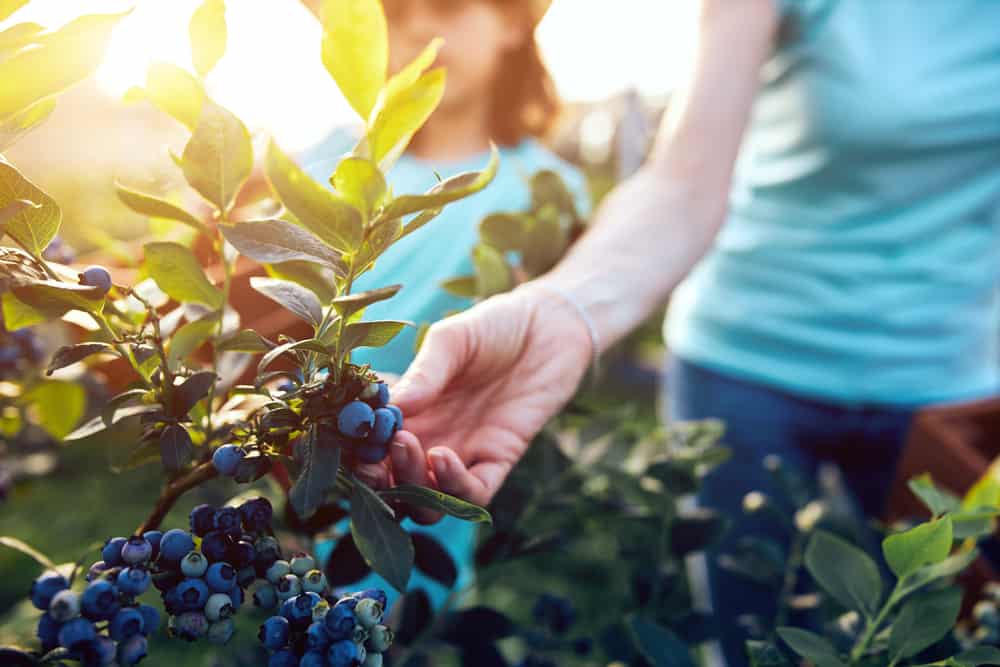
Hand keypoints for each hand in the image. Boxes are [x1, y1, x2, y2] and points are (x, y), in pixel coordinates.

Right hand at [357, 284, 592, 520]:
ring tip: (413, 449)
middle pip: (394, 483)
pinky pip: (474, 493)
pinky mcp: (500, 459)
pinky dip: (454, 487)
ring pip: (429, 500)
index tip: (346, 441)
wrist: (550, 325)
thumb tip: (391, 406)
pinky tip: (443, 458)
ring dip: (413, 487)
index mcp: (412, 411)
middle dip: (379, 479)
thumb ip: (425, 372)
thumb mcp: (453, 340)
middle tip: (378, 455)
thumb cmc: (496, 326)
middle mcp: (432, 438)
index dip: (355, 452)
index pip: (373, 446)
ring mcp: (465, 453)